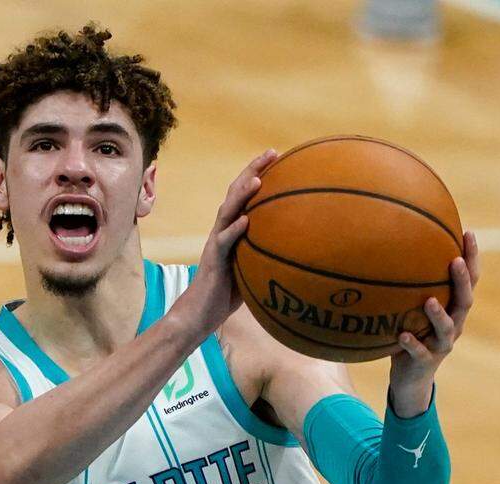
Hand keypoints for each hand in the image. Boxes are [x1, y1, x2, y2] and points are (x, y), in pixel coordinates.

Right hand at [184, 149, 277, 326]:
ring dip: (242, 195)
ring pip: (227, 212)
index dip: (260, 174)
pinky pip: (224, 242)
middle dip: (253, 171)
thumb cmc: (227, 295)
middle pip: (236, 194)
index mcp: (232, 230)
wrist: (199, 314)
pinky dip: (234, 230)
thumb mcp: (252, 270)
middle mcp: (222, 231)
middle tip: (272, 153)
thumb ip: (267, 255)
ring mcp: (216, 244)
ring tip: (258, 179)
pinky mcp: (213, 261)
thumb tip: (300, 251)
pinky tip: (247, 219)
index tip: (279, 157)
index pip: (246, 196)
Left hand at [389, 230, 479, 415]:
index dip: (472, 258)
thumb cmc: (411, 334)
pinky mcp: (425, 361)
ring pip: (446, 328)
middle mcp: (453, 324)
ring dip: (438, 314)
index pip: (468, 280)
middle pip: (465, 300)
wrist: (411, 378)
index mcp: (453, 309)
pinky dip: (412, 343)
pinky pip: (419, 352)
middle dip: (462, 280)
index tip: (468, 233)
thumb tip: (388, 249)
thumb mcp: (411, 309)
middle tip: (455, 260)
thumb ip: (408, 286)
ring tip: (428, 300)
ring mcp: (441, 344)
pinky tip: (402, 334)